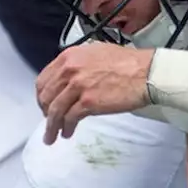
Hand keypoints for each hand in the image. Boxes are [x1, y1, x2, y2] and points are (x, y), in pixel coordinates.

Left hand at [36, 42, 152, 144]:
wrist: (145, 72)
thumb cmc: (128, 63)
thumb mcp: (97, 53)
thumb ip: (79, 63)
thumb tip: (70, 77)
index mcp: (71, 56)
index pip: (44, 79)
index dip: (42, 95)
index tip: (45, 103)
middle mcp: (71, 69)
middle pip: (46, 96)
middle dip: (44, 112)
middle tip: (49, 120)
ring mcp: (78, 86)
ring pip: (54, 110)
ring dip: (51, 126)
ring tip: (52, 135)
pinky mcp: (87, 102)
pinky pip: (69, 119)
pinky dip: (66, 128)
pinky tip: (68, 132)